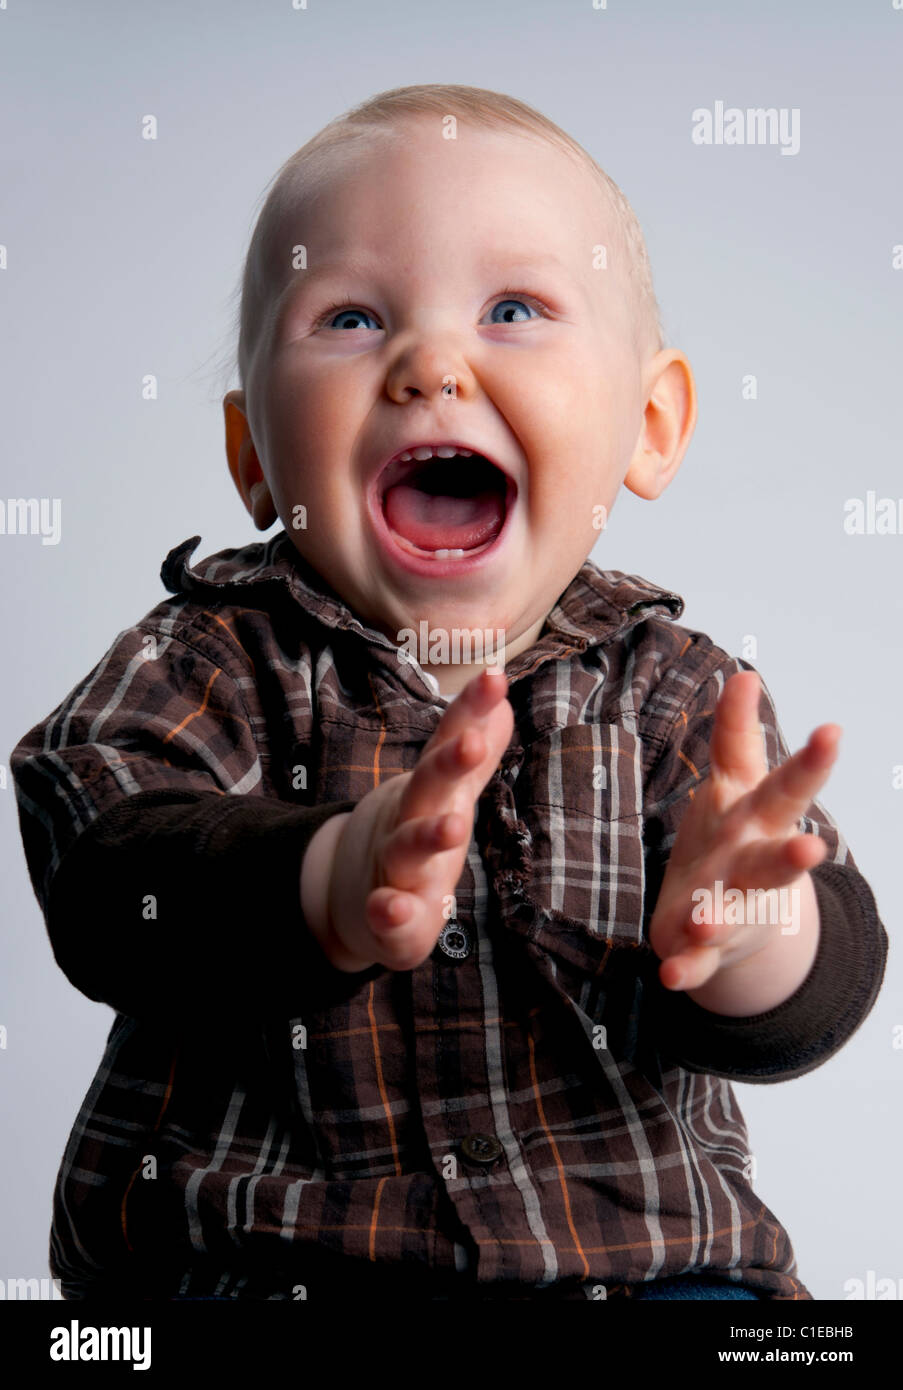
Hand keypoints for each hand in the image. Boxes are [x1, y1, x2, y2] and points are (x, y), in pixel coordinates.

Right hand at [305, 667, 513, 972]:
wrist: (355, 896)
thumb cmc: (415, 836)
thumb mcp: (448, 794)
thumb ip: (476, 751)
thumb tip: (503, 700)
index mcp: (431, 791)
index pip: (451, 742)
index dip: (471, 710)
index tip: (494, 676)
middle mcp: (409, 821)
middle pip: (428, 787)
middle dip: (449, 764)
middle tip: (472, 742)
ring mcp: (394, 868)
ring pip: (408, 849)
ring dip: (427, 836)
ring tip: (454, 826)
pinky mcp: (389, 920)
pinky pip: (388, 918)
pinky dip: (388, 913)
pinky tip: (391, 909)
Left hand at [648, 670, 839, 992]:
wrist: (728, 919)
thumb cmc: (736, 836)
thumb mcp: (737, 782)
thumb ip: (737, 732)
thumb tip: (745, 673)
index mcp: (760, 819)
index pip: (787, 785)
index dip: (810, 762)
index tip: (833, 731)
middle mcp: (752, 866)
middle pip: (775, 859)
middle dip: (792, 855)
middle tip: (811, 847)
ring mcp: (731, 908)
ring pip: (730, 913)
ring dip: (719, 916)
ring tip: (704, 917)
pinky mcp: (701, 945)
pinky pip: (692, 960)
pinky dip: (683, 968)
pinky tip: (669, 976)